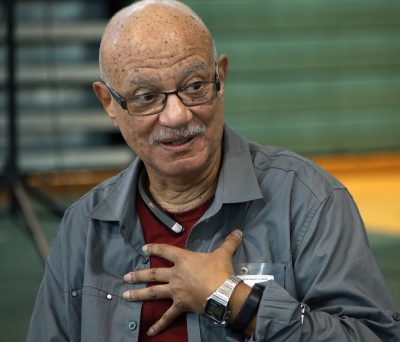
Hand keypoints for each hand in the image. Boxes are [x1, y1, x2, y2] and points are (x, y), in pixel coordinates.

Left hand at [122, 229, 242, 335]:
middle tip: (126, 277)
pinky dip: (159, 324)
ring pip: (153, 292)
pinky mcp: (180, 306)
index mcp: (183, 259)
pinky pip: (167, 317)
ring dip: (139, 294)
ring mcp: (175, 291)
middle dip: (138, 275)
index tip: (143, 249)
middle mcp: (175, 275)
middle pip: (153, 274)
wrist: (223, 292)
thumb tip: (238, 231)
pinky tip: (149, 331)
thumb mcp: (224, 253)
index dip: (153, 249)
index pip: (165, 251)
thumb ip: (229, 242)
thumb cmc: (220, 271)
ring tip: (125, 296)